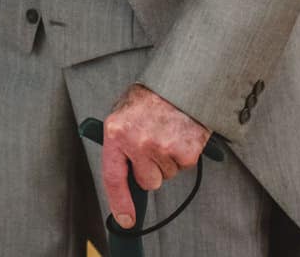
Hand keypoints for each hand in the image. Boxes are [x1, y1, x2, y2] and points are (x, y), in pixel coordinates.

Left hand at [99, 84, 210, 227]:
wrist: (181, 80)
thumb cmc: (151, 97)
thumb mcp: (124, 114)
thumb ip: (120, 143)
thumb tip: (123, 175)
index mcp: (116, 132)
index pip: (113, 177)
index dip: (119, 202)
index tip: (125, 219)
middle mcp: (137, 142)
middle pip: (147, 180)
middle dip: (152, 169)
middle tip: (155, 142)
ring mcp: (161, 148)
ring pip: (167, 174)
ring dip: (168, 158)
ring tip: (168, 131)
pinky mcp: (185, 152)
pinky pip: (184, 166)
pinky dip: (185, 153)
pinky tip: (181, 133)